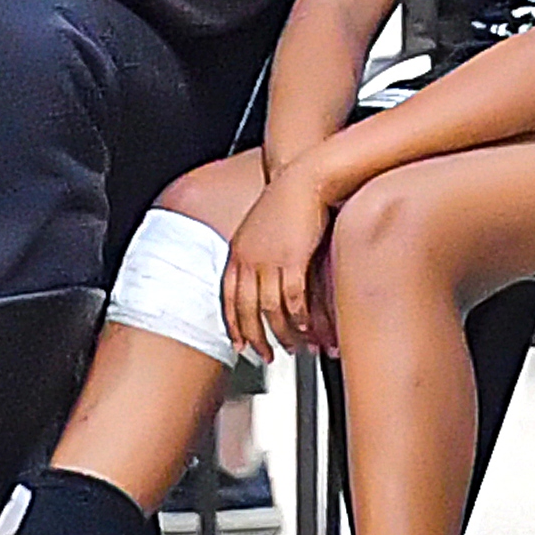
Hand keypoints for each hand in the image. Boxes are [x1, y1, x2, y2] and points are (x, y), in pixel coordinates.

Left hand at [221, 168, 334, 362]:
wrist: (304, 178)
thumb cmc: (286, 202)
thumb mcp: (258, 229)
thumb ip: (254, 256)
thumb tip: (257, 281)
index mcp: (237, 251)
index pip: (227, 298)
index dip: (233, 325)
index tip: (238, 344)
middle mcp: (248, 258)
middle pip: (246, 310)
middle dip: (256, 338)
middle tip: (266, 356)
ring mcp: (269, 260)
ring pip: (271, 310)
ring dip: (282, 334)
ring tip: (292, 347)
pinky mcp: (293, 260)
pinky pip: (293, 300)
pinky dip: (300, 319)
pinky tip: (307, 329)